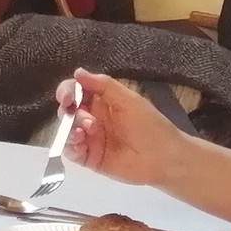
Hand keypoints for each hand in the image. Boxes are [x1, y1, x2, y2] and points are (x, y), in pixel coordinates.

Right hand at [55, 70, 189, 188]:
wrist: (164, 158)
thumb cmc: (149, 125)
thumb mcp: (128, 100)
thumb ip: (103, 85)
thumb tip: (77, 72)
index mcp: (101, 101)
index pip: (76, 91)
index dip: (67, 92)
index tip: (66, 98)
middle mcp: (92, 118)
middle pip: (67, 111)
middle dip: (70, 113)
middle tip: (86, 121)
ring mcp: (89, 139)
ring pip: (66, 131)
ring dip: (69, 130)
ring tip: (83, 134)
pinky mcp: (89, 158)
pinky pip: (70, 151)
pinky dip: (69, 147)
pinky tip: (79, 145)